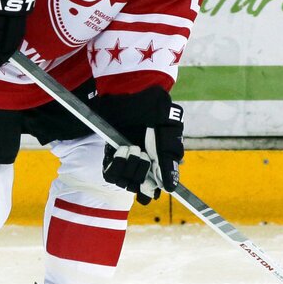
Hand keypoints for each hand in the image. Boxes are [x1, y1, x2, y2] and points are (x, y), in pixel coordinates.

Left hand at [95, 87, 184, 203]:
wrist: (128, 92)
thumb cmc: (152, 107)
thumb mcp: (169, 127)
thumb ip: (171, 156)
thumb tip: (171, 187)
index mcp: (160, 161)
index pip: (157, 187)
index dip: (152, 191)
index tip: (151, 188)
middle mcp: (143, 164)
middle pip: (141, 188)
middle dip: (141, 173)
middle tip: (142, 152)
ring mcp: (126, 162)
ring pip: (126, 183)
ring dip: (128, 167)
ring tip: (131, 147)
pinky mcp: (111, 157)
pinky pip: (110, 175)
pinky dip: (115, 165)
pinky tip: (120, 150)